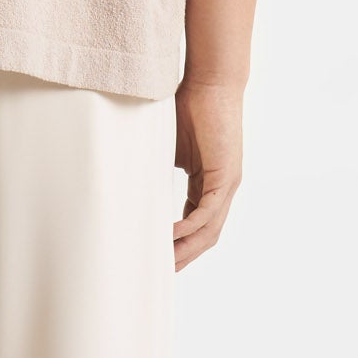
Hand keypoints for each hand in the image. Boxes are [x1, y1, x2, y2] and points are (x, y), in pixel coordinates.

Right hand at [173, 79, 242, 271]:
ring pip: (207, 231)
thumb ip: (155, 169)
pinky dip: (188, 229)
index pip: (195, 224)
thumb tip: (129, 180)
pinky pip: (206, 213)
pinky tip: (168, 237)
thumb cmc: (189, 105)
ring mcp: (227, 185)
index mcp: (209, 183)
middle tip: (158, 275)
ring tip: (162, 264)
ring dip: (185, 250)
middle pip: (204, 237)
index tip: (156, 257)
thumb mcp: (167, 147)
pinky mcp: (226, 177)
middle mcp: (223, 189)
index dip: (177, 244)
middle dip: (182, 258)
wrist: (210, 82)